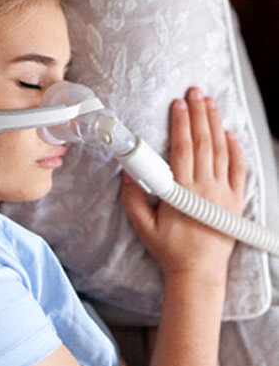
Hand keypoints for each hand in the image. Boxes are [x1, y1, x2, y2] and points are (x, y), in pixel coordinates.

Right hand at [120, 87, 245, 281]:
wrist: (198, 273)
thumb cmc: (170, 250)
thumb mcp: (143, 226)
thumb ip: (132, 199)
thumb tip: (126, 173)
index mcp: (183, 192)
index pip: (183, 149)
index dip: (180, 124)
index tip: (177, 105)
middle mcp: (206, 188)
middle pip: (204, 142)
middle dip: (198, 114)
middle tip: (195, 92)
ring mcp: (224, 193)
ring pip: (222, 150)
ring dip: (216, 124)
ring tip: (210, 103)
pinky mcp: (235, 200)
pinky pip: (238, 169)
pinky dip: (236, 149)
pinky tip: (230, 133)